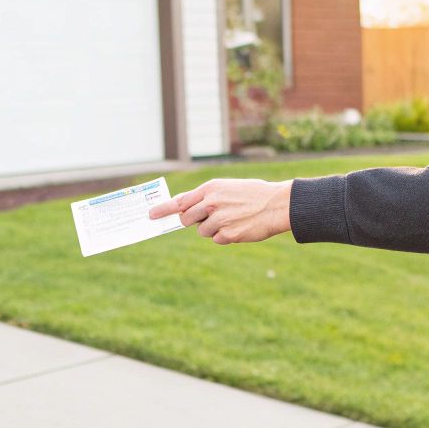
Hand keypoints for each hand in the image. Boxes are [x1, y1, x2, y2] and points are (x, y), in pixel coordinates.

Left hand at [148, 179, 292, 244]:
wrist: (278, 204)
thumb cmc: (253, 194)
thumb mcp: (227, 188)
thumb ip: (206, 197)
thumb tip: (185, 208)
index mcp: (210, 189)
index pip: (179, 200)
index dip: (163, 209)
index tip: (151, 215)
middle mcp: (211, 203)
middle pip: (187, 219)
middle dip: (193, 221)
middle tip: (208, 218)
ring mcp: (219, 219)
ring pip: (202, 231)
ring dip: (213, 229)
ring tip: (232, 219)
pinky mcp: (228, 235)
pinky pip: (217, 239)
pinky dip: (226, 236)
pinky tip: (239, 227)